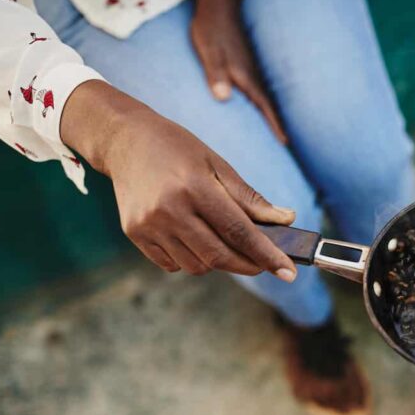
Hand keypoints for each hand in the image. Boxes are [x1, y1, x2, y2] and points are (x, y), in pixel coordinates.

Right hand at [61, 80, 297, 279]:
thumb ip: (250, 198)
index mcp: (194, 187)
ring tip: (221, 240)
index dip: (267, 256)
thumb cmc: (179, 149)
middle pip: (219, 256)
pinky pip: (173, 264)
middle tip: (263, 263)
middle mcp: (169, 209)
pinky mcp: (135, 234)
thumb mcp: (218, 165)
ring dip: (218, 262)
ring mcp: (148, 224)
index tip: (289, 273)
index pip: (239, 232)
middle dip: (248, 265)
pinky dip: (192, 260)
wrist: (125, 141)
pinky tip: (193, 239)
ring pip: (197, 265)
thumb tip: (287, 219)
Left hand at [190, 0, 286, 142]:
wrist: (218, 9)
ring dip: (272, 115)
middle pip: (269, 106)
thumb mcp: (210, 52)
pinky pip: (258, 91)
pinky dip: (263, 104)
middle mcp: (253, 77)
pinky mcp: (247, 67)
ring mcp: (252, 71)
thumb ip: (215, 74)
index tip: (285, 142)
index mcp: (247, 78)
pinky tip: (260, 109)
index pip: (266, 107)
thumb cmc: (212, 30)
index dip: (275, 125)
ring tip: (278, 133)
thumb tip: (223, 98)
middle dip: (278, 125)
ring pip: (265, 99)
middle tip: (286, 146)